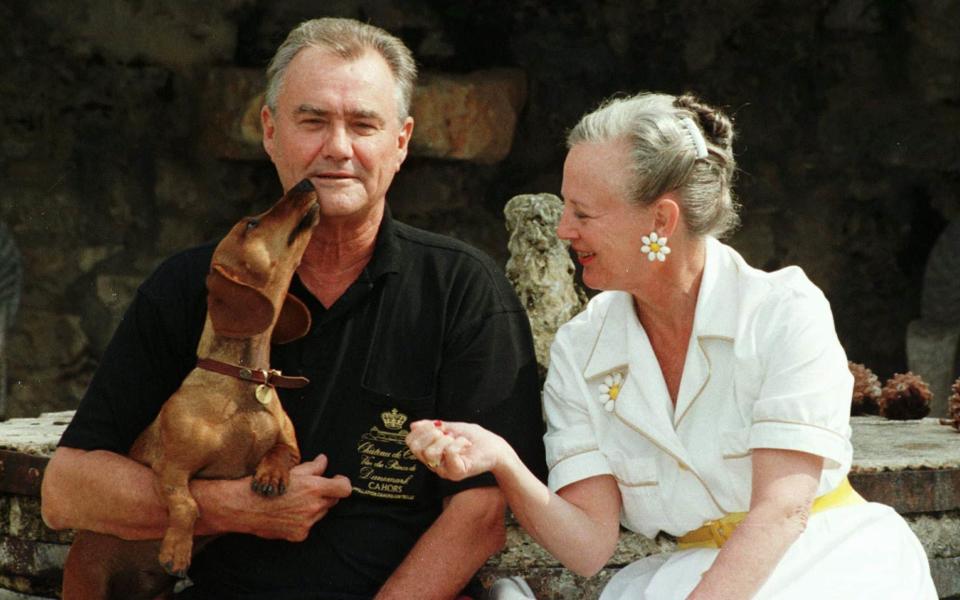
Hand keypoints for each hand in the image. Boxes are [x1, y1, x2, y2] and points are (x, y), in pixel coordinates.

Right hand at [196, 454, 351, 540]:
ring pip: (321, 513)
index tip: (336, 480)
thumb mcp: (291, 471)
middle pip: (332, 500)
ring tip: (294, 501)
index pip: (344, 489)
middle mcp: (314, 507)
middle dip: (326, 493)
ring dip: (314, 507)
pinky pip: (309, 525)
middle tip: (309, 489)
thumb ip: (313, 467)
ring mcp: (307, 522)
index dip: (342, 483)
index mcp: (315, 488)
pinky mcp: (300, 534)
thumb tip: (324, 460)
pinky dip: (303, 519)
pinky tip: (287, 513)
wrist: (245, 507)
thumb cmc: (267, 484)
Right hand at [405, 420, 507, 481]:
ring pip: (431, 453)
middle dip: (431, 434)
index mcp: (431, 453)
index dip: (420, 430)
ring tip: (459, 440)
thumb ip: (433, 427)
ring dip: (446, 439)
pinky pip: (448, 455)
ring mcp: (445, 471)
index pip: (411, 443)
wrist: (496, 448)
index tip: (437, 426)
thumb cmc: (475, 438)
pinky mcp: (457, 473)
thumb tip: (413, 425)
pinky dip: (458, 444)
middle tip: (447, 433)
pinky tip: (466, 444)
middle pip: (417, 448)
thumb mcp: (452, 427)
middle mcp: (435, 464)